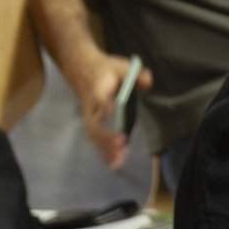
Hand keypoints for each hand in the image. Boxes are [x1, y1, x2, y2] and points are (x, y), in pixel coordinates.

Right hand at [73, 55, 148, 169]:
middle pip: (94, 122)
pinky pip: (94, 137)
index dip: (106, 106)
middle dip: (106, 136)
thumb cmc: (106, 68)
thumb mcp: (122, 65)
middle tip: (122, 145)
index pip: (101, 99)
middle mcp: (91, 104)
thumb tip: (148, 83)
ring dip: (104, 148)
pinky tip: (114, 163)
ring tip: (118, 162)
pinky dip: (103, 150)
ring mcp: (88, 114)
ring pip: (93, 133)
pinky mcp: (90, 121)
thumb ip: (137, 74)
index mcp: (99, 88)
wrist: (80, 67)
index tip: (113, 113)